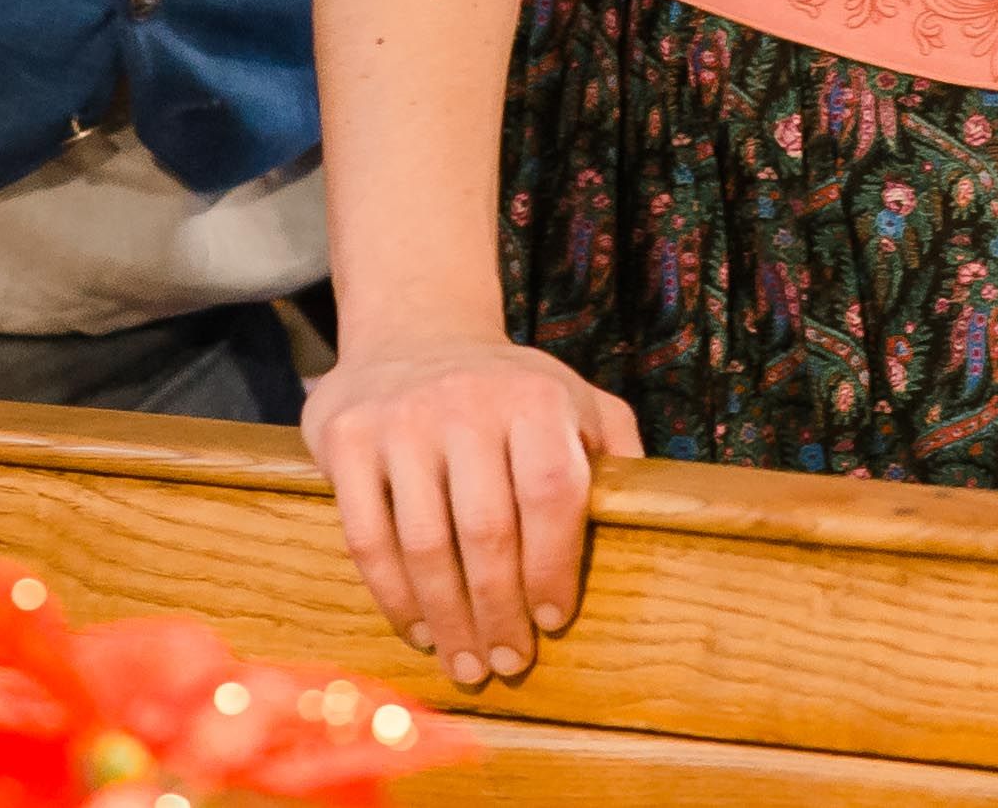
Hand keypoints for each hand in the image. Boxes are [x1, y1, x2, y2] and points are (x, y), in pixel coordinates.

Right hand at [301, 333, 640, 685]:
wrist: (413, 334)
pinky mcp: (347, 440)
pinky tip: (418, 628)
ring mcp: (401, 420)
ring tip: (466, 664)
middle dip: (500, 612)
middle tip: (509, 663)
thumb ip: (615, 448)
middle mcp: (466, 402)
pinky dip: (394, 596)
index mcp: (535, 397)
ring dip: (449, 619)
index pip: (552, 493)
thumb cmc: (507, 391)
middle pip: (486, 531)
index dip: (555, 566)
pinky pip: (368, 537)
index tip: (555, 620)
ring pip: (425, 543)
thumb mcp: (574, 397)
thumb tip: (651, 515)